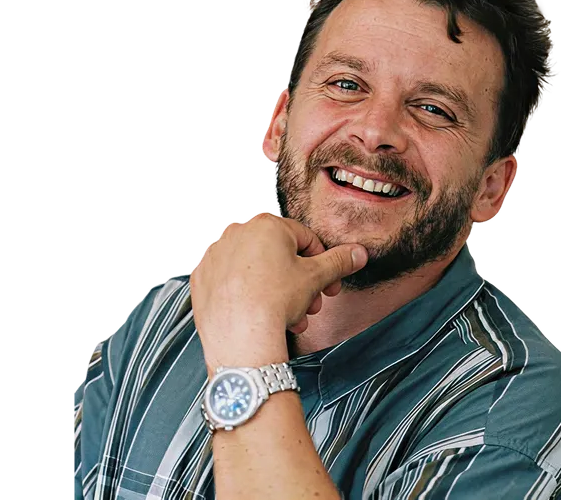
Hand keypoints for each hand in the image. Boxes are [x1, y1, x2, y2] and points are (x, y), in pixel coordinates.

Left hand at [190, 212, 367, 372]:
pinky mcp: (202, 278)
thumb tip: (358, 253)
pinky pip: (231, 282)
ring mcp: (216, 255)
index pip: (305, 239)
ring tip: (289, 316)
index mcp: (266, 224)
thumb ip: (339, 261)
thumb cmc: (275, 301)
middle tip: (311, 304)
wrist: (240, 336)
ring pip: (255, 270)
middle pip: (279, 256)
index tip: (328, 283)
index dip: (322, 263)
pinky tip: (258, 313)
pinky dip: (245, 294)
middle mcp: (237, 233)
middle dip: (300, 282)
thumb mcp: (316, 277)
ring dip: (277, 291)